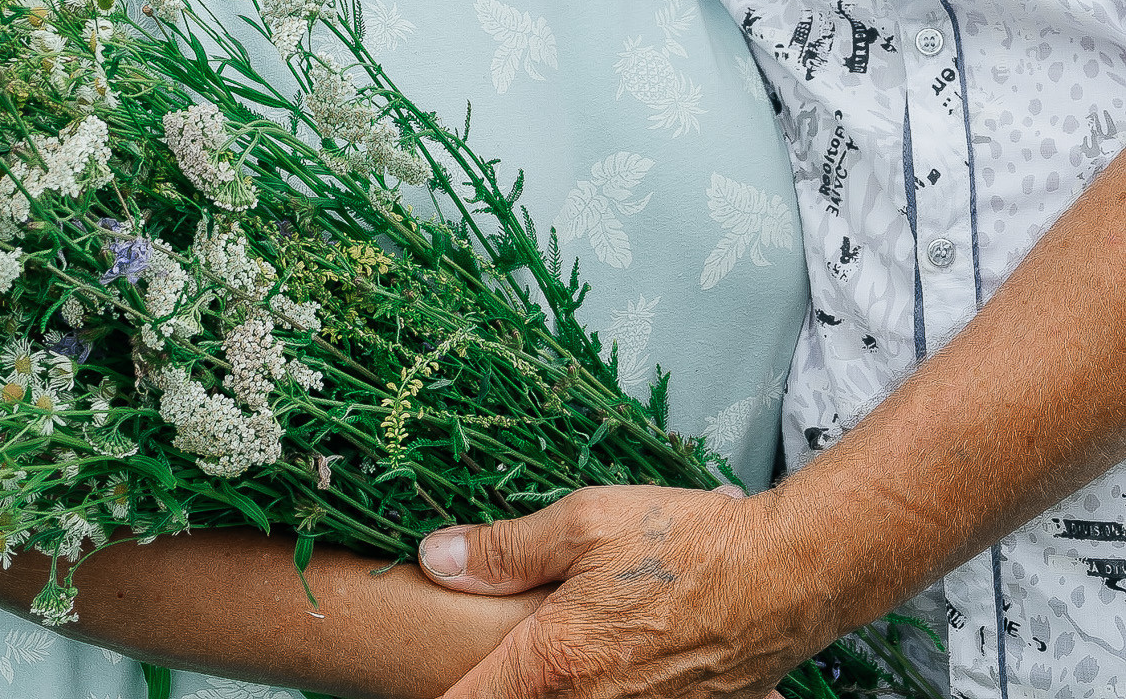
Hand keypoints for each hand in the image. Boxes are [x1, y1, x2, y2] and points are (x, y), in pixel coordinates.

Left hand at [419, 487, 804, 698]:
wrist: (785, 575)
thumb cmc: (687, 542)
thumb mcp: (585, 521)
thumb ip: (505, 549)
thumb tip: (434, 557)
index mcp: (558, 663)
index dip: (436, 698)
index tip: (415, 687)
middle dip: (495, 687)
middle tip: (486, 657)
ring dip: (552, 688)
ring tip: (571, 639)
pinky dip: (600, 691)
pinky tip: (611, 656)